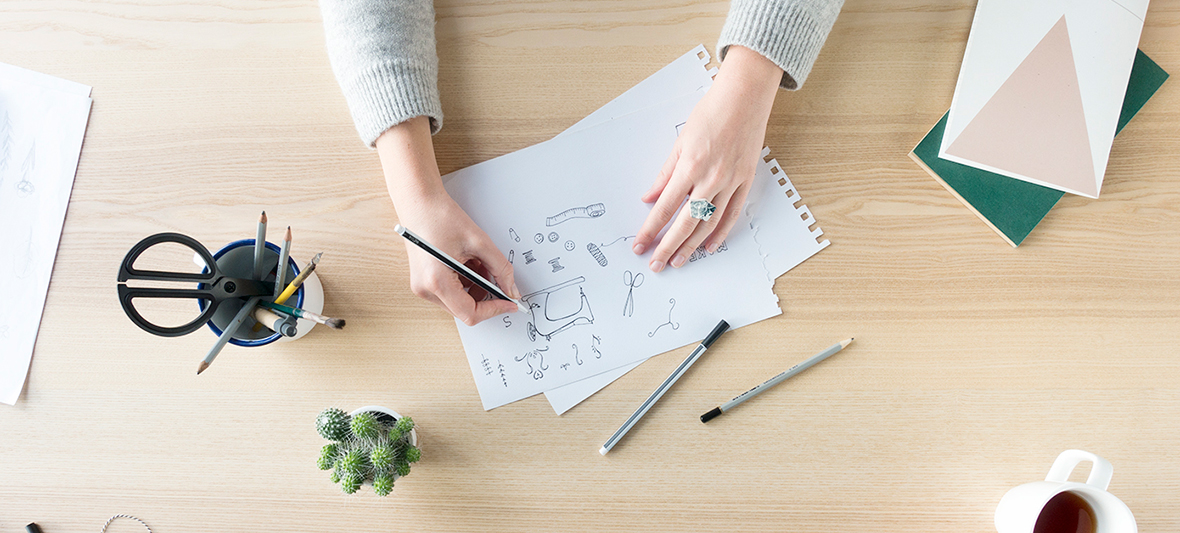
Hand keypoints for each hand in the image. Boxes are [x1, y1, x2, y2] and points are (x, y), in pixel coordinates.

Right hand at [376, 117, 520, 325]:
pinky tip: (468, 261)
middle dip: (485, 295)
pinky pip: (450, 291)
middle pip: (464, 309)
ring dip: (476, 286)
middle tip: (497, 276)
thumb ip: (500, 269)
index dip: (494, 309)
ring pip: (458, 300)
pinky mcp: (423, 280)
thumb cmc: (441, 217)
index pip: (470, 313)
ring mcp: (421, 286)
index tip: (510, 302)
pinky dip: (465, 281)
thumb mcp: (479, 242)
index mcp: (436, 282)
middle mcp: (425, 289)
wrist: (419, 202)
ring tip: (479, 261)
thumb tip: (511, 289)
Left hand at [632, 46, 782, 271]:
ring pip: (709, 223)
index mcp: (690, 166)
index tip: (640, 245)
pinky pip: (732, 214)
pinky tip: (708, 247)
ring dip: (692, 246)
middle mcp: (711, 178)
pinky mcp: (746, 181)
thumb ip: (665, 174)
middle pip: (686, 222)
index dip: (651, 229)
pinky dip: (720, 233)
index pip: (665, 207)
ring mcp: (731, 182)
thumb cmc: (711, 113)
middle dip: (668, 246)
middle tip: (656, 263)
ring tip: (679, 260)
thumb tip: (649, 197)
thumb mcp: (680, 141)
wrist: (744, 98)